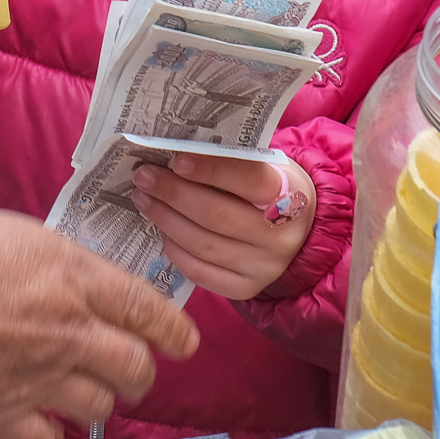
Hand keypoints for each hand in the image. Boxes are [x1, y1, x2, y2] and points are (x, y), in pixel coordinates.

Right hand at [0, 127, 200, 438]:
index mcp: (64, 272)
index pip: (141, 304)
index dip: (169, 325)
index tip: (181, 337)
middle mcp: (66, 329)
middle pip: (132, 365)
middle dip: (137, 369)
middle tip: (133, 368)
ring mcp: (40, 377)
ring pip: (97, 405)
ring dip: (97, 402)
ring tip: (91, 397)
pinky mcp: (5, 413)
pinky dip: (49, 436)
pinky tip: (44, 428)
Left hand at [131, 152, 316, 299]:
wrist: (296, 230)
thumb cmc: (269, 188)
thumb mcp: (264, 167)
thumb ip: (229, 160)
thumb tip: (172, 152)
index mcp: (290, 194)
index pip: (250, 179)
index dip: (211, 170)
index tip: (176, 160)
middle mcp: (280, 235)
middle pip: (218, 215)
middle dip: (174, 194)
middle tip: (144, 177)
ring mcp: (264, 266)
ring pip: (204, 244)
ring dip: (166, 219)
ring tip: (143, 199)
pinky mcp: (246, 287)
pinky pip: (201, 272)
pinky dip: (175, 251)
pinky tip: (161, 231)